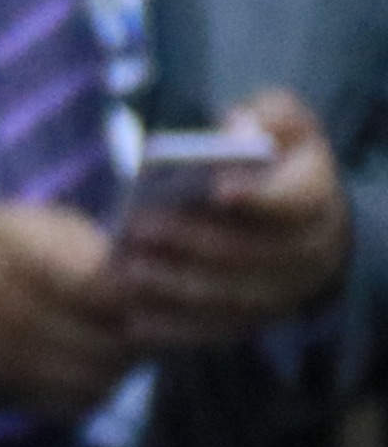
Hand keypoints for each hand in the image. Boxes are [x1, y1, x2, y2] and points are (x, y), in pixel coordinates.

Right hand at [0, 201, 129, 419]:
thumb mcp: (46, 225)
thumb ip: (98, 255)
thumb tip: (148, 285)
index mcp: (40, 272)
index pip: (123, 302)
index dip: (150, 299)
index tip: (153, 290)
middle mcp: (26, 322)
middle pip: (117, 348)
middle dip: (143, 337)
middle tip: (148, 321)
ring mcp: (13, 360)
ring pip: (98, 383)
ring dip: (120, 369)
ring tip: (119, 346)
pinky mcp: (3, 385)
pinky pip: (68, 406)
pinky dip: (91, 392)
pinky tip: (91, 369)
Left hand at [114, 91, 348, 352]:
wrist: (288, 216)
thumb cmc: (273, 157)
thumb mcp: (279, 122)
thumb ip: (265, 115)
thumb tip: (236, 128)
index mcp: (319, 199)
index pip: (296, 201)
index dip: (259, 196)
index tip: (217, 188)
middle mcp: (313, 252)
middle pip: (254, 253)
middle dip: (194, 241)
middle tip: (139, 227)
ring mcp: (286, 292)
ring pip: (234, 298)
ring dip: (178, 286)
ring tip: (128, 267)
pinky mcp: (255, 319)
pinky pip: (217, 331)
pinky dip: (175, 326)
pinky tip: (134, 316)